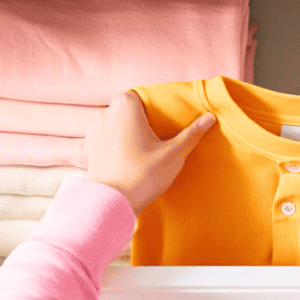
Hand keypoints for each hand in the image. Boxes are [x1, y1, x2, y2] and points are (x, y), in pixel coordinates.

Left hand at [85, 91, 215, 214]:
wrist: (112, 204)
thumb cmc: (142, 177)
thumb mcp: (173, 155)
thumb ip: (191, 134)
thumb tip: (209, 118)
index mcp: (125, 106)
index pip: (144, 95)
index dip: (157, 106)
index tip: (168, 120)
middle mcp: (105, 112)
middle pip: (130, 108)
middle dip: (144, 119)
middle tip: (160, 135)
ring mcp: (94, 129)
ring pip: (117, 122)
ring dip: (129, 130)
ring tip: (145, 147)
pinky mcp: (89, 146)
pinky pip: (107, 136)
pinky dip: (117, 142)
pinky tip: (130, 155)